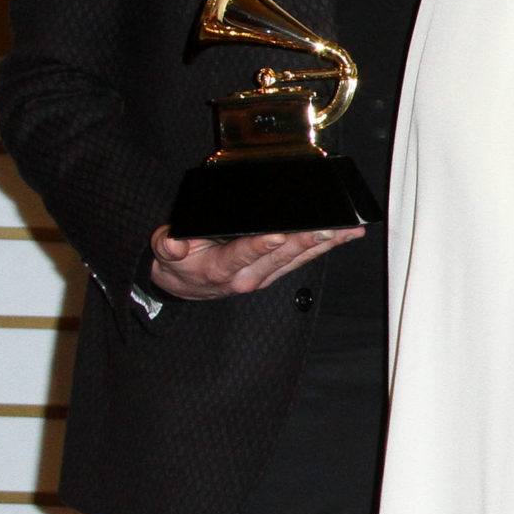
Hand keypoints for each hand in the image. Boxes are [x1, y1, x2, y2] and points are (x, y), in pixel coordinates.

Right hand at [148, 224, 360, 299]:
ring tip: (348, 230)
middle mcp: (248, 276)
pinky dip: (324, 248)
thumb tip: (174, 243)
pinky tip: (345, 235)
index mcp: (221, 268)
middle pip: (279, 258)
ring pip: (298, 259)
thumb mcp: (165, 252)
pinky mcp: (276, 272)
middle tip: (326, 228)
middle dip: (304, 242)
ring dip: (324, 245)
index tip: (278, 236)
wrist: (185, 285)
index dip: (260, 246)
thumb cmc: (180, 262)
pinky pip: (303, 260)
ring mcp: (265, 276)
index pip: (242, 255)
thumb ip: (168, 245)